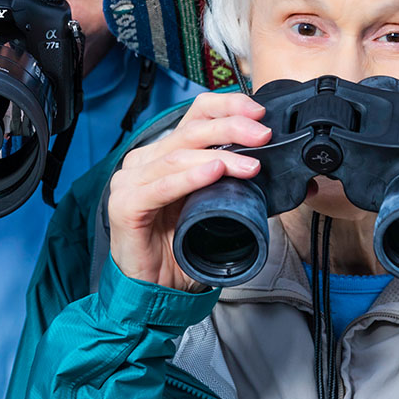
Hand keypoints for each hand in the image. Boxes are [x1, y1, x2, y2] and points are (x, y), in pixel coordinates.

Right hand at [107, 92, 270, 291]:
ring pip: (177, 155)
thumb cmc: (182, 248)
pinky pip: (161, 187)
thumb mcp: (214, 206)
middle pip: (190, 130)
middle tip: (263, 135)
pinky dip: (189, 177)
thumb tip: (273, 165)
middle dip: (231, 128)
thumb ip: (233, 182)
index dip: (227, 106)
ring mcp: (130, 181)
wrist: (154, 292)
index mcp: (165, 153)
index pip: (195, 114)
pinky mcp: (125, 206)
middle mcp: (144, 161)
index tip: (258, 113)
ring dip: (220, 157)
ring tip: (249, 165)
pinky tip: (213, 171)